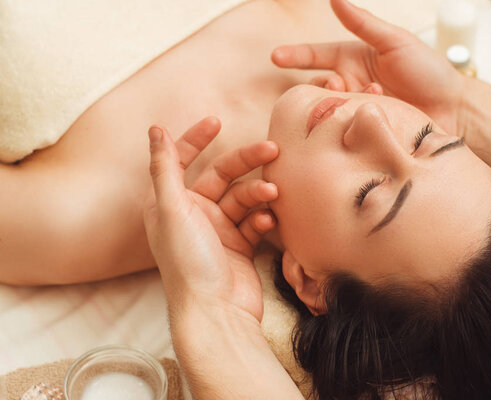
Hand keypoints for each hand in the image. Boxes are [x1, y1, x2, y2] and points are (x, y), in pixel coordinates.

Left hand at [143, 117, 278, 324]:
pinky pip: (254, 220)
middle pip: (222, 176)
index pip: (181, 161)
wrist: (217, 314)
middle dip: (246, 161)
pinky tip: (267, 222)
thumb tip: (154, 129)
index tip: (216, 121)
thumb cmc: (189, 264)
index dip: (195, 139)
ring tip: (272, 195)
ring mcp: (218, 230)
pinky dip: (262, 218)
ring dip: (258, 193)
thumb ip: (165, 168)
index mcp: (170, 204)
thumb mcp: (172, 210)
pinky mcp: (240, 245)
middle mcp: (193, 214)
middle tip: (273, 150)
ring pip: (243, 198)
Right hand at [271, 0, 465, 135]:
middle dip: (324, 86)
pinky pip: (346, 128)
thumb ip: (364, 24)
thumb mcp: (396, 42)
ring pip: (330, 108)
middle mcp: (351, 84)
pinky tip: (377, 116)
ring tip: (370, 98)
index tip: (276, 56)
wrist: (454, 108)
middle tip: (340, 87)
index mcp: (354, 59)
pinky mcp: (364, 130)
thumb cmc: (428, 70)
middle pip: (319, 85)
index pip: (317, 56)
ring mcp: (356, 108)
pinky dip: (356, 121)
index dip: (296, 55)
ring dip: (344, 103)